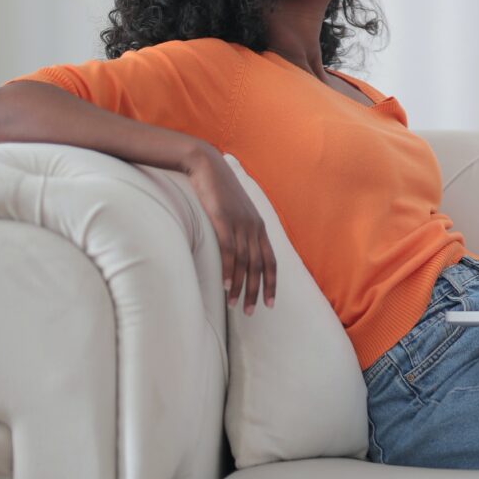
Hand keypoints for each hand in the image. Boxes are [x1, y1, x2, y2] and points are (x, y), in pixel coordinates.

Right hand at [183, 145, 276, 314]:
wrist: (207, 166)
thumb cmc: (218, 190)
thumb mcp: (234, 210)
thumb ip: (239, 228)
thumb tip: (237, 247)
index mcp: (259, 226)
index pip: (271, 261)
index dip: (272, 283)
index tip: (270, 303)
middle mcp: (254, 227)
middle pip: (260, 266)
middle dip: (257, 291)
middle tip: (251, 312)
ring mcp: (240, 224)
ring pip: (245, 263)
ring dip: (241, 287)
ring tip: (235, 306)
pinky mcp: (224, 221)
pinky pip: (230, 251)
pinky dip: (229, 271)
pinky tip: (226, 287)